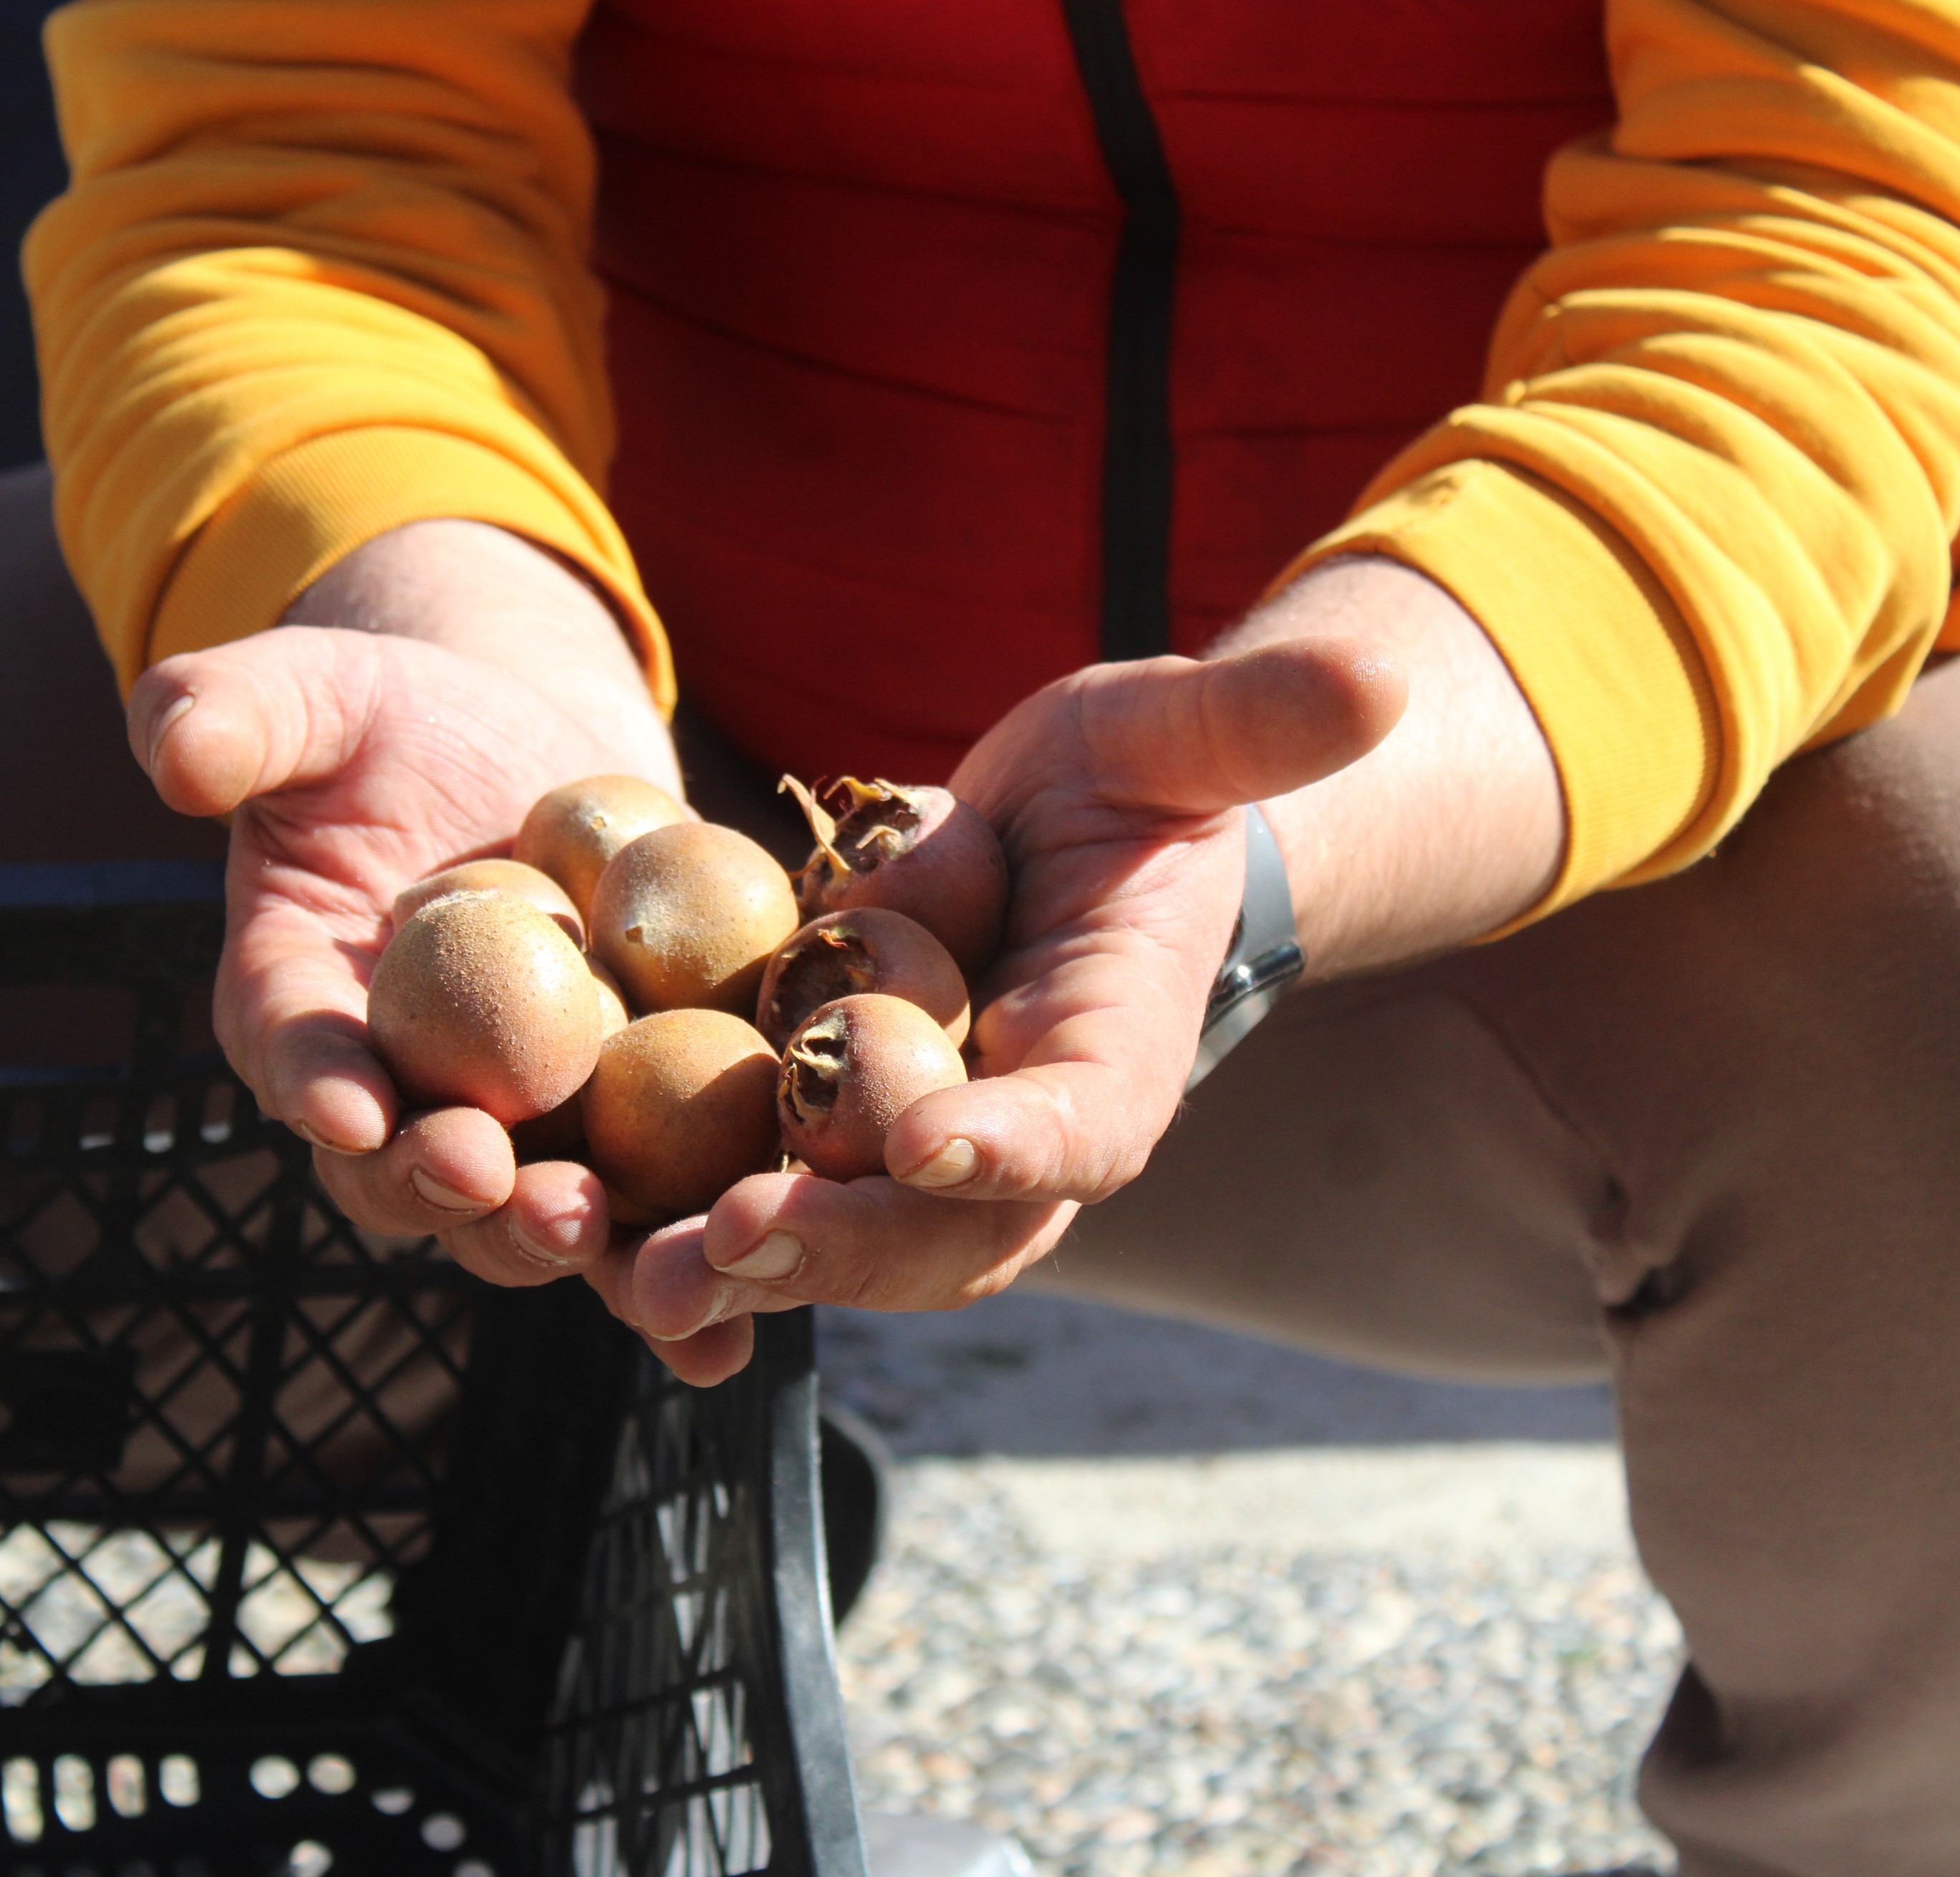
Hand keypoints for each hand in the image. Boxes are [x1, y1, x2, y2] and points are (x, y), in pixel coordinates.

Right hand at [129, 521, 675, 1275]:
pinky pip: (652, 1209)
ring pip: (530, 1213)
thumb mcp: (312, 692)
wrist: (522, 742)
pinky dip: (684, 1271)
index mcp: (302, 1004)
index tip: (349, 1108)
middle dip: (452, 1192)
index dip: (315, 1083)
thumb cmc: (394, 717)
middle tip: (499, 1185)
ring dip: (566, 1241)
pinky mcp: (627, 1123)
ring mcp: (517, 1121)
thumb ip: (233, 715)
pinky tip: (729, 1332)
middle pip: (411, 1172)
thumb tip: (171, 749)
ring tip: (606, 1240)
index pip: (293, 1051)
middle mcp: (401, 1091)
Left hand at [586, 639, 1406, 1383]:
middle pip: (941, 1227)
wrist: (1061, 841)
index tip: (935, 1140)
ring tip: (646, 1276)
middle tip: (740, 1237)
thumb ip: (1254, 724)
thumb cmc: (1135, 783)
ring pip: (839, 1243)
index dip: (1016, 1145)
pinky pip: (760, 1206)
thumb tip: (1376, 683)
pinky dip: (684, 1232)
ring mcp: (916, 1162)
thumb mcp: (1176, 733)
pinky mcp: (826, 1143)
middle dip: (846, 1240)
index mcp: (1114, 1057)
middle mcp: (1015, 1142)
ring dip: (746, 1269)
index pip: (1081, 1123)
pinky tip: (583, 1238)